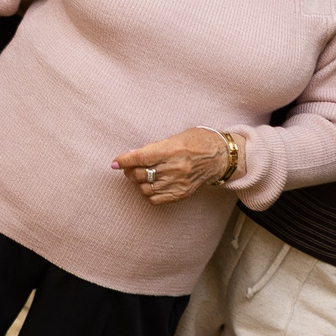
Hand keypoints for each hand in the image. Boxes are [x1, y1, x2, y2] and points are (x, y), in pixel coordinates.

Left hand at [114, 128, 234, 204]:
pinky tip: (149, 185)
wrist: (219, 157)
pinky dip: (148, 193)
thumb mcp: (177, 136)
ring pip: (145, 188)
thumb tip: (134, 155)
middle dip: (129, 170)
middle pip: (141, 174)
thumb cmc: (198, 141)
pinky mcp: (181, 193)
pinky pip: (156, 199)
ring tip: (138, 175)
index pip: (142, 157)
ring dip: (137, 182)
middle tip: (128, 166)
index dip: (125, 160)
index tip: (115, 162)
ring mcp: (178, 183)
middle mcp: (175, 168)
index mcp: (173, 150)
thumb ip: (156, 147)